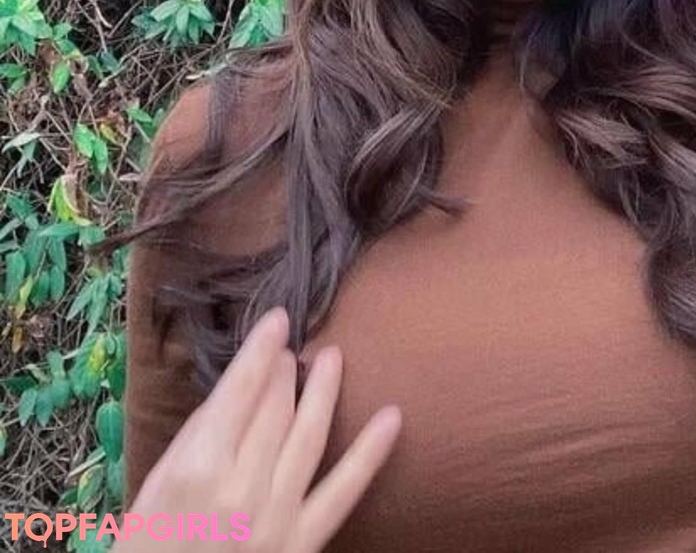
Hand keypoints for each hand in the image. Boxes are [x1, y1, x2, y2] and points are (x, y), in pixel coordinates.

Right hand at [127, 307, 401, 552]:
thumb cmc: (149, 545)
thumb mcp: (154, 484)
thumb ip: (196, 436)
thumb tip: (239, 387)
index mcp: (198, 466)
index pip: (241, 390)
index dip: (262, 349)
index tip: (279, 318)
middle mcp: (241, 487)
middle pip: (275, 409)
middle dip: (284, 371)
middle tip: (291, 350)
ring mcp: (277, 516)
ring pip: (308, 436)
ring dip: (324, 391)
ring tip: (333, 357)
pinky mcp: (302, 543)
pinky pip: (344, 492)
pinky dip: (371, 453)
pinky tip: (393, 418)